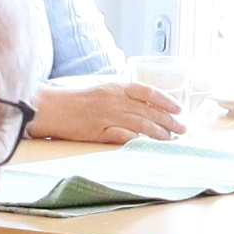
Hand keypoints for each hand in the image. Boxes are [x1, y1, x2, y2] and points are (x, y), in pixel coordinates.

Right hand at [32, 78, 186, 145]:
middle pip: (149, 111)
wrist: (51, 108)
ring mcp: (108, 116)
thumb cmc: (75, 100)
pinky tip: (149, 146)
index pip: (148, 92)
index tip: (179, 109)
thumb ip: (121, 96)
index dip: (166, 100)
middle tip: (182, 129)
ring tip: (171, 140)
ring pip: (141, 125)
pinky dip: (139, 141)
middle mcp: (115, 100)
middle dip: (169, 121)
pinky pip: (124, 137)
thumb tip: (143, 106)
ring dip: (159, 134)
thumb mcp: (101, 90)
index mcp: (116, 87)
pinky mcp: (99, 131)